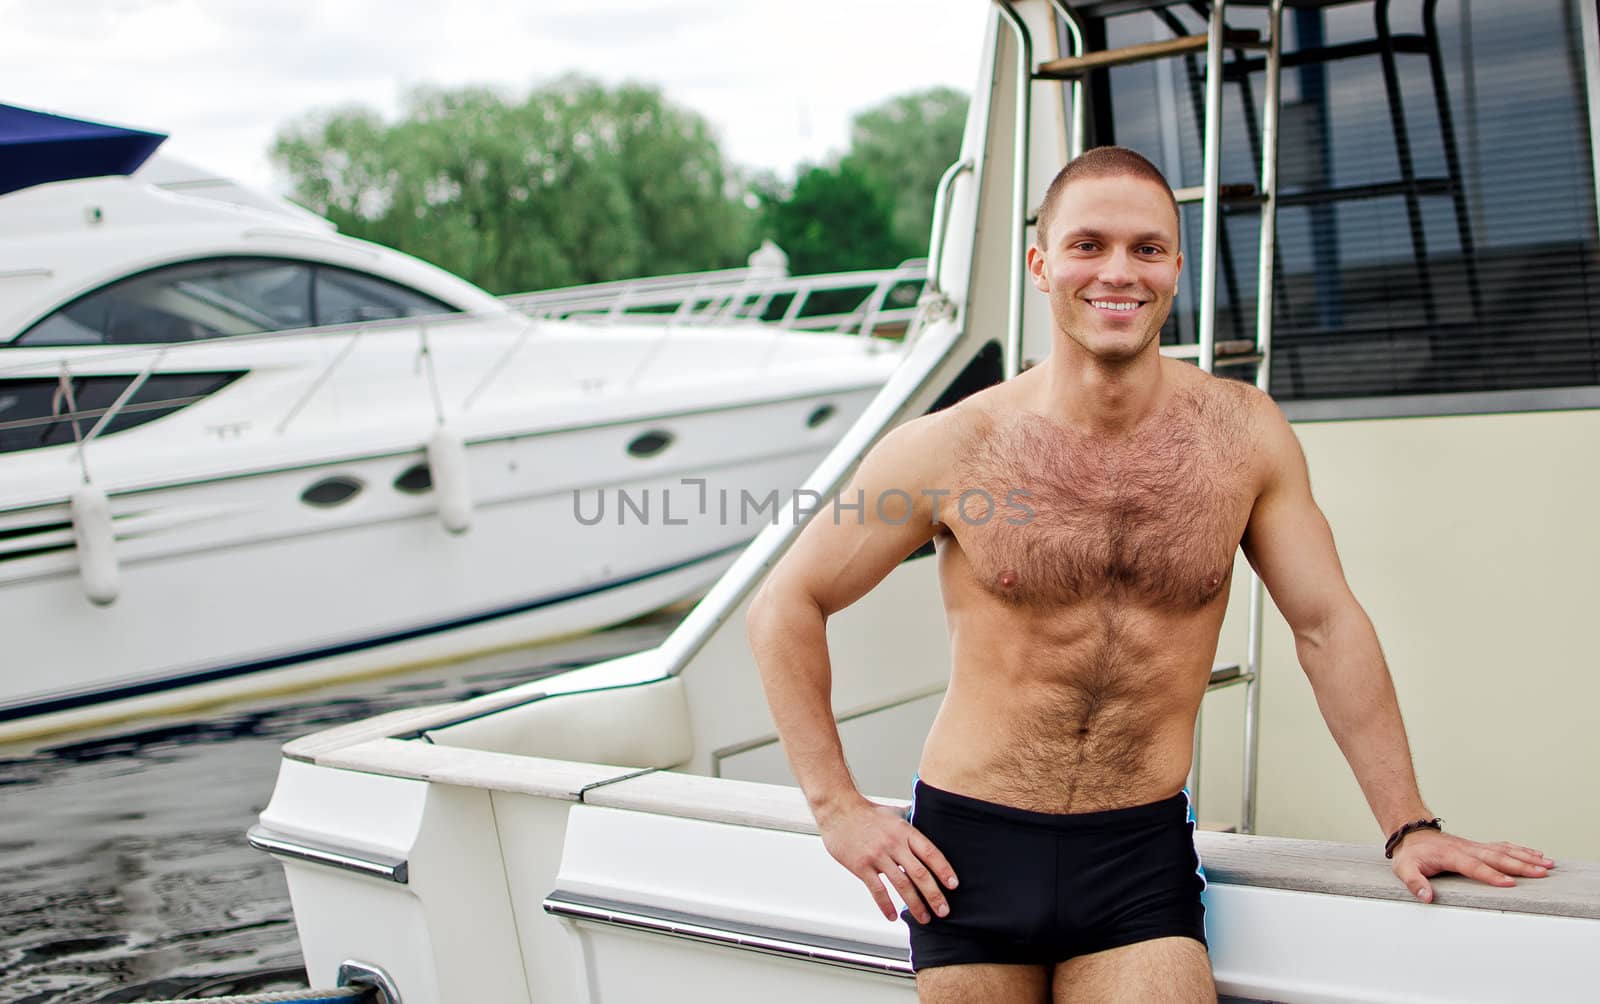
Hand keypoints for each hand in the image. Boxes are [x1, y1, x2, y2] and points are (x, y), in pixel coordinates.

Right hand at [817, 797, 957, 922]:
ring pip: (901, 885)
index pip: (931, 852)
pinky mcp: (861, 866)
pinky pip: (877, 890)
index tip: (953, 885)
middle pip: (920, 873)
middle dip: (934, 895)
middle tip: (943, 910)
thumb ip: (910, 819)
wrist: (838, 809)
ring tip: (923, 917)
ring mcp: (877, 856)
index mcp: (905, 831)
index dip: (944, 870)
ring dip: (915, 904)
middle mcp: (894, 844)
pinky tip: (893, 915)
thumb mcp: (893, 812)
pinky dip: (886, 905)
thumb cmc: (865, 811)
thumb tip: (923, 817)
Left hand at [1390, 830, 1553, 902]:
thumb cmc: (1411, 853)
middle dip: (1520, 865)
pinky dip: (1520, 850)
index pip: (1474, 866)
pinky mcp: (1478, 847)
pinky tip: (1536, 854)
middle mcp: (1467, 849)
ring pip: (1504, 850)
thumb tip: (1426, 897)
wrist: (1411, 832)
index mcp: (1451, 856)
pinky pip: (1502, 847)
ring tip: (1547, 864)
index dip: (1491, 875)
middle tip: (1542, 872)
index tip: (1509, 883)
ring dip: (1526, 857)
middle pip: (1497, 857)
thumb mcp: (1405, 869)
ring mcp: (1474, 847)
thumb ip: (1415, 883)